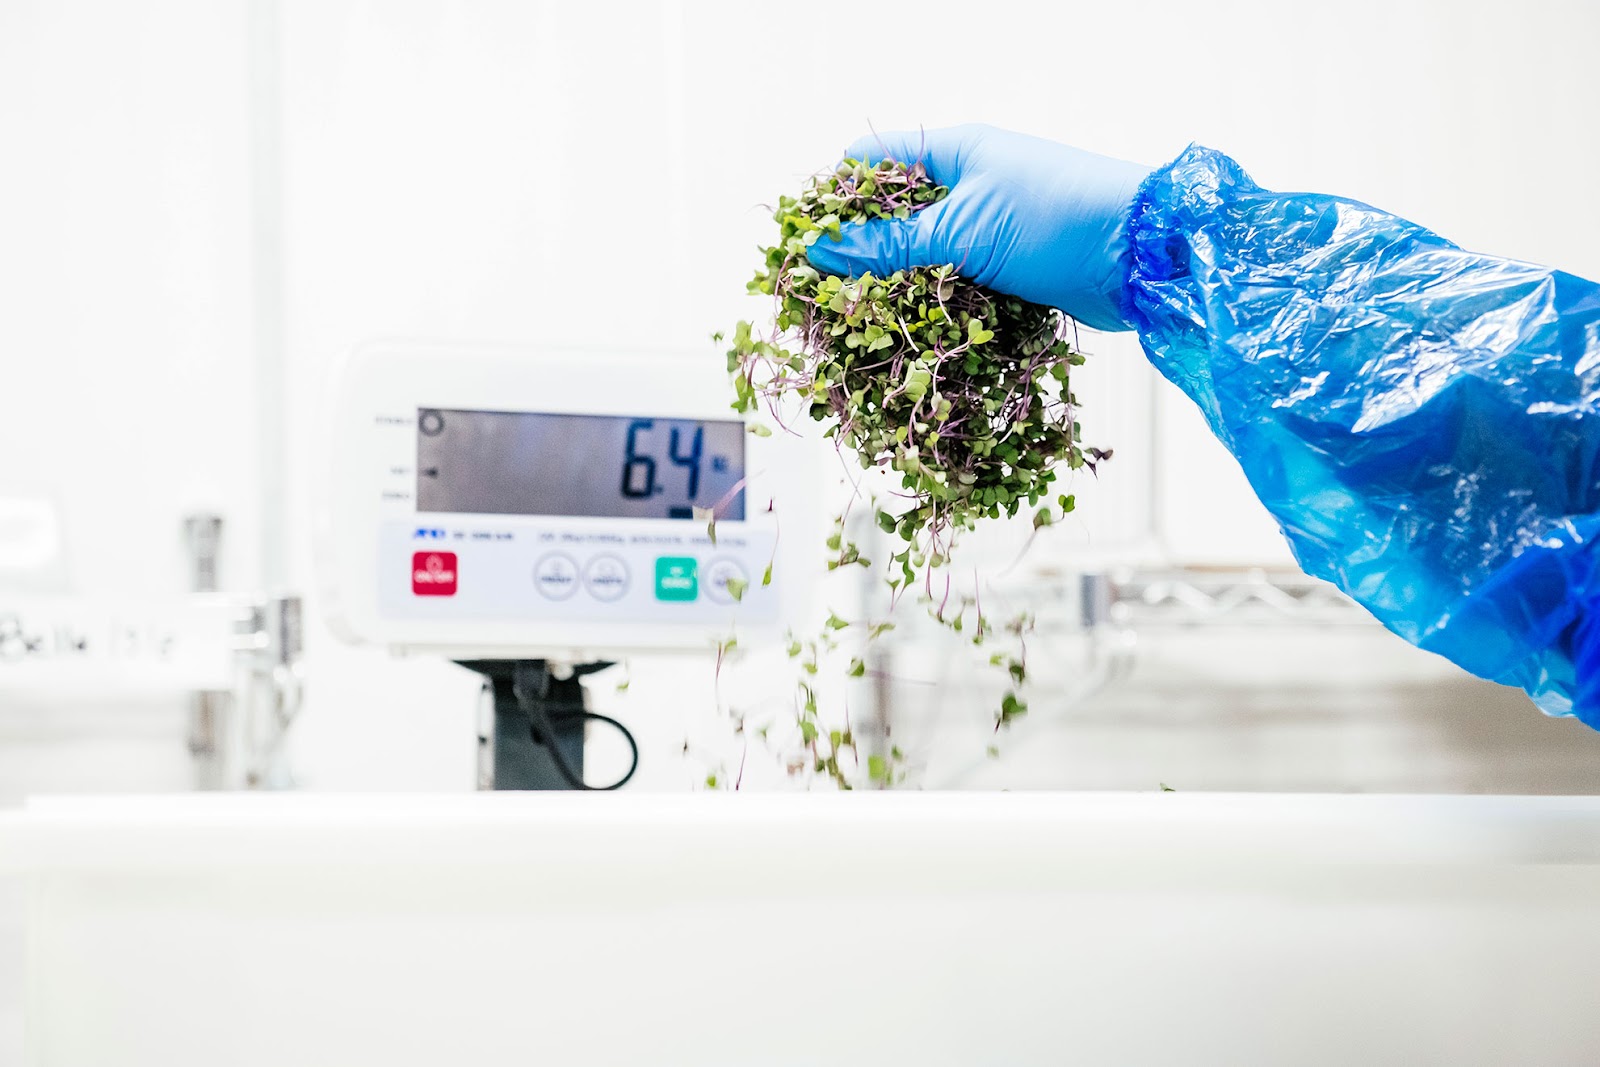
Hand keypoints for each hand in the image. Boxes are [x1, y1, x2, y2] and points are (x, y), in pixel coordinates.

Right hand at [804, 124, 1152, 332]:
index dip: (833, 193)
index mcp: (956, 152)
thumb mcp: (960, 230)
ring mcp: (993, 228)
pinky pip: (957, 284)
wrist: (1145, 256)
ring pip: (925, 256)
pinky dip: (934, 306)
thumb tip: (820, 251)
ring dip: (896, 286)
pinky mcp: (1012, 269)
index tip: (800, 237)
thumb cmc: (1055, 220)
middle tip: (820, 292)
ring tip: (855, 323)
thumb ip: (888, 246)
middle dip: (858, 250)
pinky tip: (908, 333)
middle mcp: (971, 184)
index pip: (873, 160)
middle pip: (894, 213)